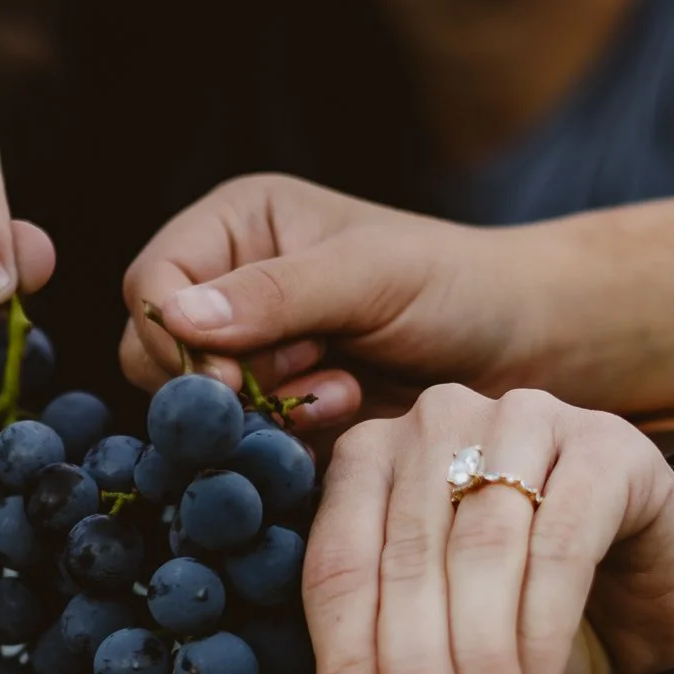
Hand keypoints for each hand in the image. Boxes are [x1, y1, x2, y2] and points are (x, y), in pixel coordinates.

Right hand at [121, 175, 543, 431]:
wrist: (523, 352)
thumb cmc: (457, 287)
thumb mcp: (368, 275)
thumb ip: (275, 294)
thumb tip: (175, 318)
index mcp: (237, 227)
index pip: (150, 285)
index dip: (173, 336)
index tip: (229, 372)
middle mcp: (230, 288)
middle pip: (155, 355)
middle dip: (226, 380)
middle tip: (309, 370)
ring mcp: (248, 356)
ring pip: (194, 410)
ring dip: (262, 412)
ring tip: (340, 390)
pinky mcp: (271, 414)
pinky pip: (236, 446)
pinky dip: (283, 442)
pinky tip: (345, 414)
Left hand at [306, 385, 673, 673]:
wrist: (655, 583)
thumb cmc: (528, 615)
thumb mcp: (447, 652)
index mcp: (368, 459)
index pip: (337, 569)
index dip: (344, 670)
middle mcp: (436, 422)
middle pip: (403, 563)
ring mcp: (522, 420)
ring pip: (478, 555)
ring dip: (478, 664)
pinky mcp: (606, 445)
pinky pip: (560, 549)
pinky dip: (541, 638)